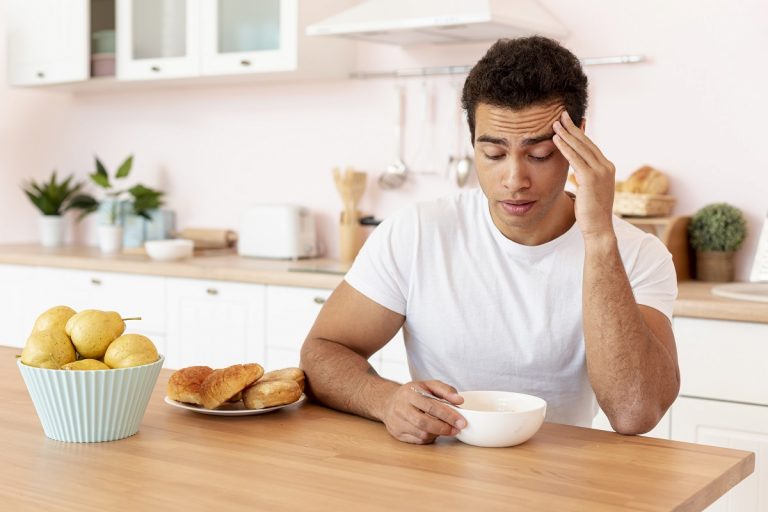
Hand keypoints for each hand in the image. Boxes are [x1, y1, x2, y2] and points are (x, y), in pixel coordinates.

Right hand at [382, 380, 465, 443]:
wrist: (388, 401)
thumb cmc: (413, 393)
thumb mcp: (428, 385)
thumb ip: (445, 390)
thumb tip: (459, 400)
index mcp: (409, 393)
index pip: (430, 406)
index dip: (448, 415)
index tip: (461, 421)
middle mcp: (401, 408)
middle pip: (424, 423)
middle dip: (444, 428)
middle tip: (457, 429)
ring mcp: (397, 422)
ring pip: (421, 434)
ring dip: (437, 433)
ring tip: (445, 428)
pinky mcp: (397, 433)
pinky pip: (417, 440)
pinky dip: (429, 438)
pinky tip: (433, 431)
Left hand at [553, 111, 615, 239]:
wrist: (598, 228)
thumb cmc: (591, 212)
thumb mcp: (590, 189)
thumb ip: (585, 176)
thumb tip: (577, 168)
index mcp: (606, 167)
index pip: (590, 146)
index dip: (579, 133)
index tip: (569, 122)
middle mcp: (606, 166)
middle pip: (586, 142)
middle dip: (572, 127)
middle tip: (561, 115)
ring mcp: (600, 171)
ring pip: (580, 148)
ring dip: (566, 134)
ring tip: (554, 123)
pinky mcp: (591, 178)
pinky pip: (575, 159)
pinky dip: (564, 147)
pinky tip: (555, 139)